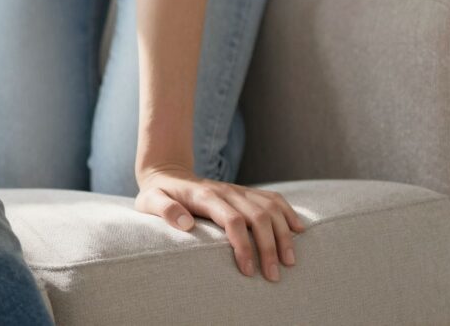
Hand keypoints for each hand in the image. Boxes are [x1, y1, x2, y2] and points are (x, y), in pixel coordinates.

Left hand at [136, 165, 304, 281]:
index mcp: (205, 195)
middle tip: (273, 276)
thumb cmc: (158, 194)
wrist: (168, 173)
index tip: (247, 270)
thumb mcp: (150, 200)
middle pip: (258, 216)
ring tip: (289, 262)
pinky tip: (298, 230)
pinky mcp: (245, 192)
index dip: (243, 245)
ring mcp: (238, 191)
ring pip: (270, 208)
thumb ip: (164, 209)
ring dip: (283, 234)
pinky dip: (288, 213)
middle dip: (269, 247)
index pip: (232, 220)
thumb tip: (185, 223)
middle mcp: (226, 191)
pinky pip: (273, 199)